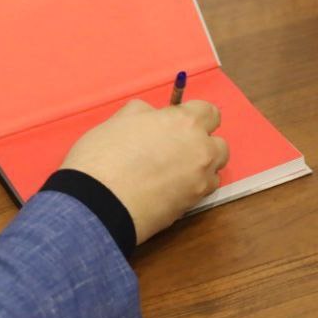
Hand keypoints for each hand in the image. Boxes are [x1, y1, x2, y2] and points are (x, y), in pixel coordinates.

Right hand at [61, 99, 228, 244]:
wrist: (98, 201)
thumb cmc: (104, 154)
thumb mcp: (120, 119)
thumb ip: (146, 114)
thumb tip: (155, 117)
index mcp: (184, 122)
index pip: (209, 111)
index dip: (193, 115)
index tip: (177, 121)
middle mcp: (201, 149)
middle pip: (219, 143)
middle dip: (202, 142)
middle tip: (173, 147)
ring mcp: (200, 180)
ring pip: (214, 169)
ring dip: (200, 166)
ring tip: (172, 171)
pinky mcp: (193, 205)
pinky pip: (203, 191)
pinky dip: (192, 187)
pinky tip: (169, 188)